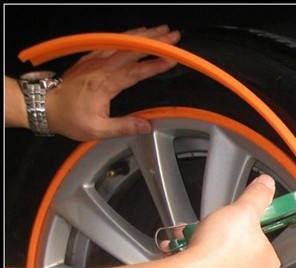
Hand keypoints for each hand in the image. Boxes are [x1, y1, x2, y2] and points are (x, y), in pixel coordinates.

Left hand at [45, 25, 180, 139]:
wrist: (45, 106)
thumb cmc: (68, 118)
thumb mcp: (98, 130)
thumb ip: (124, 126)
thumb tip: (146, 125)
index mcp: (104, 84)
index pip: (135, 71)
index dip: (155, 65)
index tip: (171, 60)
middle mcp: (100, 67)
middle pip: (132, 49)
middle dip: (155, 41)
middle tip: (172, 36)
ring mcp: (94, 60)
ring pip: (122, 42)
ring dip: (142, 35)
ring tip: (160, 30)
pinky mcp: (90, 58)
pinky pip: (111, 42)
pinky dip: (126, 37)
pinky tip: (134, 35)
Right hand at [175, 174, 281, 267]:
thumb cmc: (219, 252)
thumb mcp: (243, 210)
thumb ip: (257, 196)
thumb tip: (267, 185)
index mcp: (267, 263)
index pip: (262, 240)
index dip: (244, 226)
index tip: (233, 221)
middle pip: (235, 251)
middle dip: (216, 236)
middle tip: (207, 228)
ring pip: (215, 264)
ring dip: (199, 247)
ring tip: (188, 238)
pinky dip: (190, 264)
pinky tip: (182, 254)